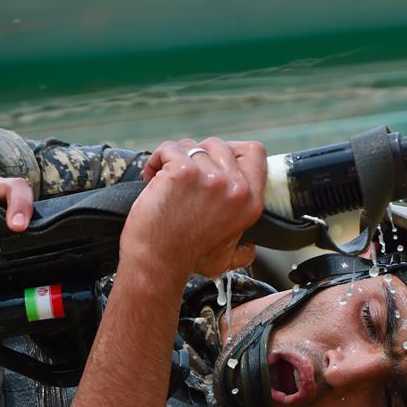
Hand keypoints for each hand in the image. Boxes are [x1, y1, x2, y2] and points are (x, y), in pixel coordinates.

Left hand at [120, 137, 265, 283]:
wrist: (158, 262)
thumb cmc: (187, 259)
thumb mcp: (227, 259)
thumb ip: (243, 251)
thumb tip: (250, 248)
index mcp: (250, 202)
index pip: (254, 153)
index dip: (233, 150)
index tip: (214, 162)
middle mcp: (235, 188)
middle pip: (219, 144)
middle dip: (198, 155)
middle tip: (185, 175)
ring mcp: (210, 178)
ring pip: (191, 145)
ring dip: (175, 158)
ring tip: (165, 178)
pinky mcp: (182, 172)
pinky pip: (169, 149)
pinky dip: (157, 160)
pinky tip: (152, 178)